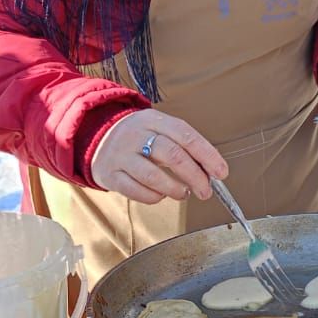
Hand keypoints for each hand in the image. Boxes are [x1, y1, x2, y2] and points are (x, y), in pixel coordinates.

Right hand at [90, 109, 228, 204]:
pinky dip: (153, 197)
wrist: (96, 137)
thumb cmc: (139, 137)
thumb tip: (211, 170)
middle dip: (195, 176)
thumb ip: (183, 146)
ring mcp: (120, 155)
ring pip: (153, 175)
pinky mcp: (109, 174)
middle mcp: (135, 135)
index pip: (186, 135)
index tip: (221, 172)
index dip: (207, 155)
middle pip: (172, 155)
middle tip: (206, 191)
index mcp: (153, 120)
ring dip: (175, 189)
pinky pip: (135, 190)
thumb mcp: (159, 130)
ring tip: (184, 194)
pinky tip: (161, 195)